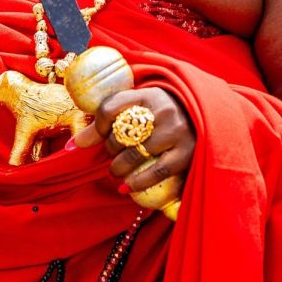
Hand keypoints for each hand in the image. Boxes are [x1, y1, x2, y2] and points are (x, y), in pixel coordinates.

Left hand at [72, 86, 194, 194]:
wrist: (207, 114)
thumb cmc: (165, 112)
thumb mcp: (142, 106)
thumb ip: (111, 118)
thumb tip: (74, 145)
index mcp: (148, 94)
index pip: (110, 107)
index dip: (97, 126)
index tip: (98, 136)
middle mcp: (162, 110)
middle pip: (120, 134)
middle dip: (110, 149)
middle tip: (113, 153)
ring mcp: (175, 132)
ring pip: (133, 155)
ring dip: (118, 168)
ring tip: (117, 170)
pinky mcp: (186, 153)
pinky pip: (155, 172)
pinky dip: (136, 182)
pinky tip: (126, 187)